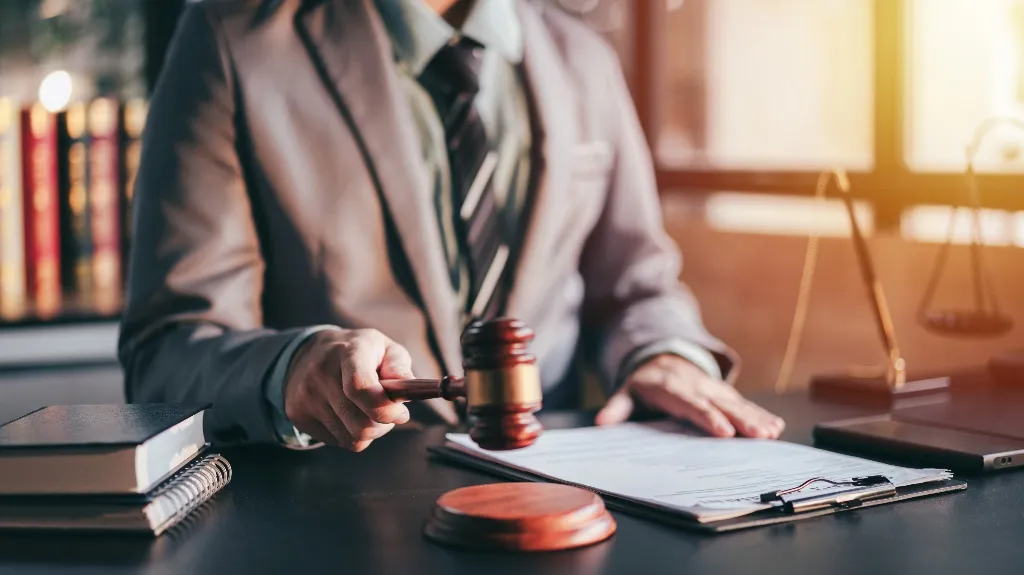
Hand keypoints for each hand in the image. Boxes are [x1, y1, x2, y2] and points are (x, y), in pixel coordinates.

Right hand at [284, 329, 412, 450]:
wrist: (308, 354)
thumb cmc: (359, 353)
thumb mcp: (384, 348)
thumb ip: (399, 367)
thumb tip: (407, 392)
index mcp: (348, 352)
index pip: (360, 387)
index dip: (385, 409)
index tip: (401, 414)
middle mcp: (321, 373)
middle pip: (360, 423)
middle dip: (383, 425)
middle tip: (388, 414)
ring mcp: (306, 396)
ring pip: (351, 438)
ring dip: (368, 432)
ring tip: (367, 411)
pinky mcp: (298, 415)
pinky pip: (337, 442)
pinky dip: (350, 434)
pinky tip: (347, 414)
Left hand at [595, 354, 784, 438]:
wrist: (661, 357)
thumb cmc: (645, 383)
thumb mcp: (627, 391)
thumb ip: (618, 407)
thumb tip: (602, 421)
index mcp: (674, 388)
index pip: (693, 406)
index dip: (709, 418)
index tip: (724, 432)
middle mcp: (698, 387)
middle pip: (721, 405)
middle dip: (742, 420)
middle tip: (760, 435)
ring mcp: (713, 389)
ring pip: (737, 404)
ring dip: (756, 418)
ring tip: (772, 432)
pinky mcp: (724, 392)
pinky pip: (744, 403)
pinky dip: (760, 414)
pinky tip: (775, 425)